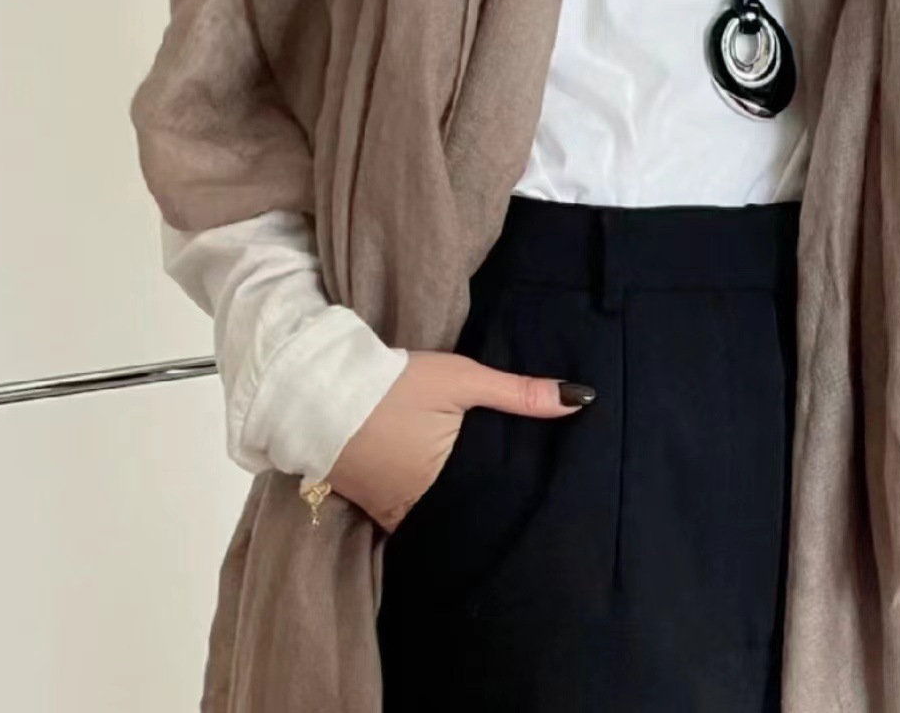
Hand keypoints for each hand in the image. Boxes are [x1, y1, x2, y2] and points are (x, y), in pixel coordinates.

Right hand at [327, 352, 594, 532]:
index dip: (519, 497)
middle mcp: (420, 511)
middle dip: (490, 508)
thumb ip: (518, 393)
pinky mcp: (369, 505)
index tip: (544, 490)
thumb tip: (583, 399)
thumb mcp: (460, 380)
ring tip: (485, 495)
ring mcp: (391, 513)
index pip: (498, 503)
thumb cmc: (394, 384)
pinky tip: (441, 494)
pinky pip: (408, 516)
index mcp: (447, 485)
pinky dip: (426, 506)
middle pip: (469, 516)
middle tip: (519, 494)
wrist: (316, 389)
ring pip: (439, 520)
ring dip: (458, 510)